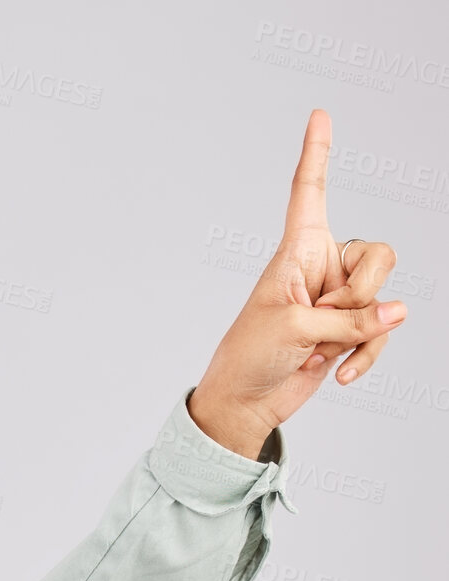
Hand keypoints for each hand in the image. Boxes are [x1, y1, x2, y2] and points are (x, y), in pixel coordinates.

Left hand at [188, 109, 407, 458]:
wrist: (246, 402)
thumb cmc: (251, 356)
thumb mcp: (296, 329)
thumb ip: (352, 317)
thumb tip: (400, 312)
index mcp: (296, 251)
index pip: (310, 193)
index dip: (317, 154)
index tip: (319, 114)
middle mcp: (322, 266)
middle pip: (378, 255)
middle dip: (359, 294)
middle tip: (318, 319)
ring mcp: (339, 298)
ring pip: (384, 295)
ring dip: (355, 329)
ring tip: (315, 346)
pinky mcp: (349, 328)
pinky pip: (381, 330)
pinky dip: (365, 354)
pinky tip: (339, 373)